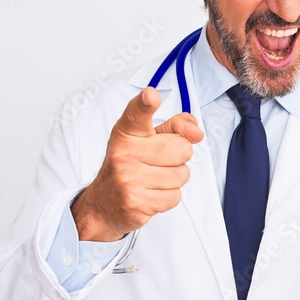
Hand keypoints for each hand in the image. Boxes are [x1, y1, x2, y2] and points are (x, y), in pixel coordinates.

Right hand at [72, 87, 203, 241]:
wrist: (103, 204)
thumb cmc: (131, 165)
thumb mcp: (147, 139)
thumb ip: (175, 127)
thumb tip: (196, 133)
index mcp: (127, 132)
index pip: (137, 113)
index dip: (146, 103)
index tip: (151, 95)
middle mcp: (124, 152)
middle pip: (182, 148)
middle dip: (180, 156)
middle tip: (159, 161)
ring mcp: (128, 178)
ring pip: (182, 175)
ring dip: (174, 179)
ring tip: (153, 179)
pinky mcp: (135, 202)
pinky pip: (175, 196)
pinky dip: (168, 197)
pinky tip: (151, 193)